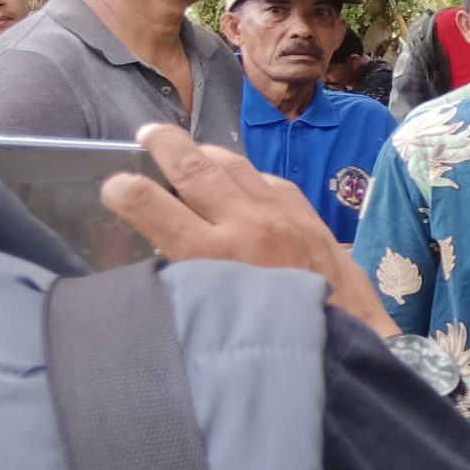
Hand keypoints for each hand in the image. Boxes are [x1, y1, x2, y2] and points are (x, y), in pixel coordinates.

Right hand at [105, 124, 394, 335]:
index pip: (153, 206)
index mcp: (215, 254)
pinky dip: (246, 175)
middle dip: (166, 146)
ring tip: (186, 145)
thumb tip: (165, 253)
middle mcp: (247, 224)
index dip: (125, 191)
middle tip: (148, 132)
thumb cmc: (279, 337)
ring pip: (234, 166)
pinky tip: (237, 177)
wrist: (355, 337)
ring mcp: (282, 214)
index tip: (113, 186)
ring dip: (206, 152)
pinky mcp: (309, 214)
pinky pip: (269, 180)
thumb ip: (189, 279)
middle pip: (195, 169)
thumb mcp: (218, 315)